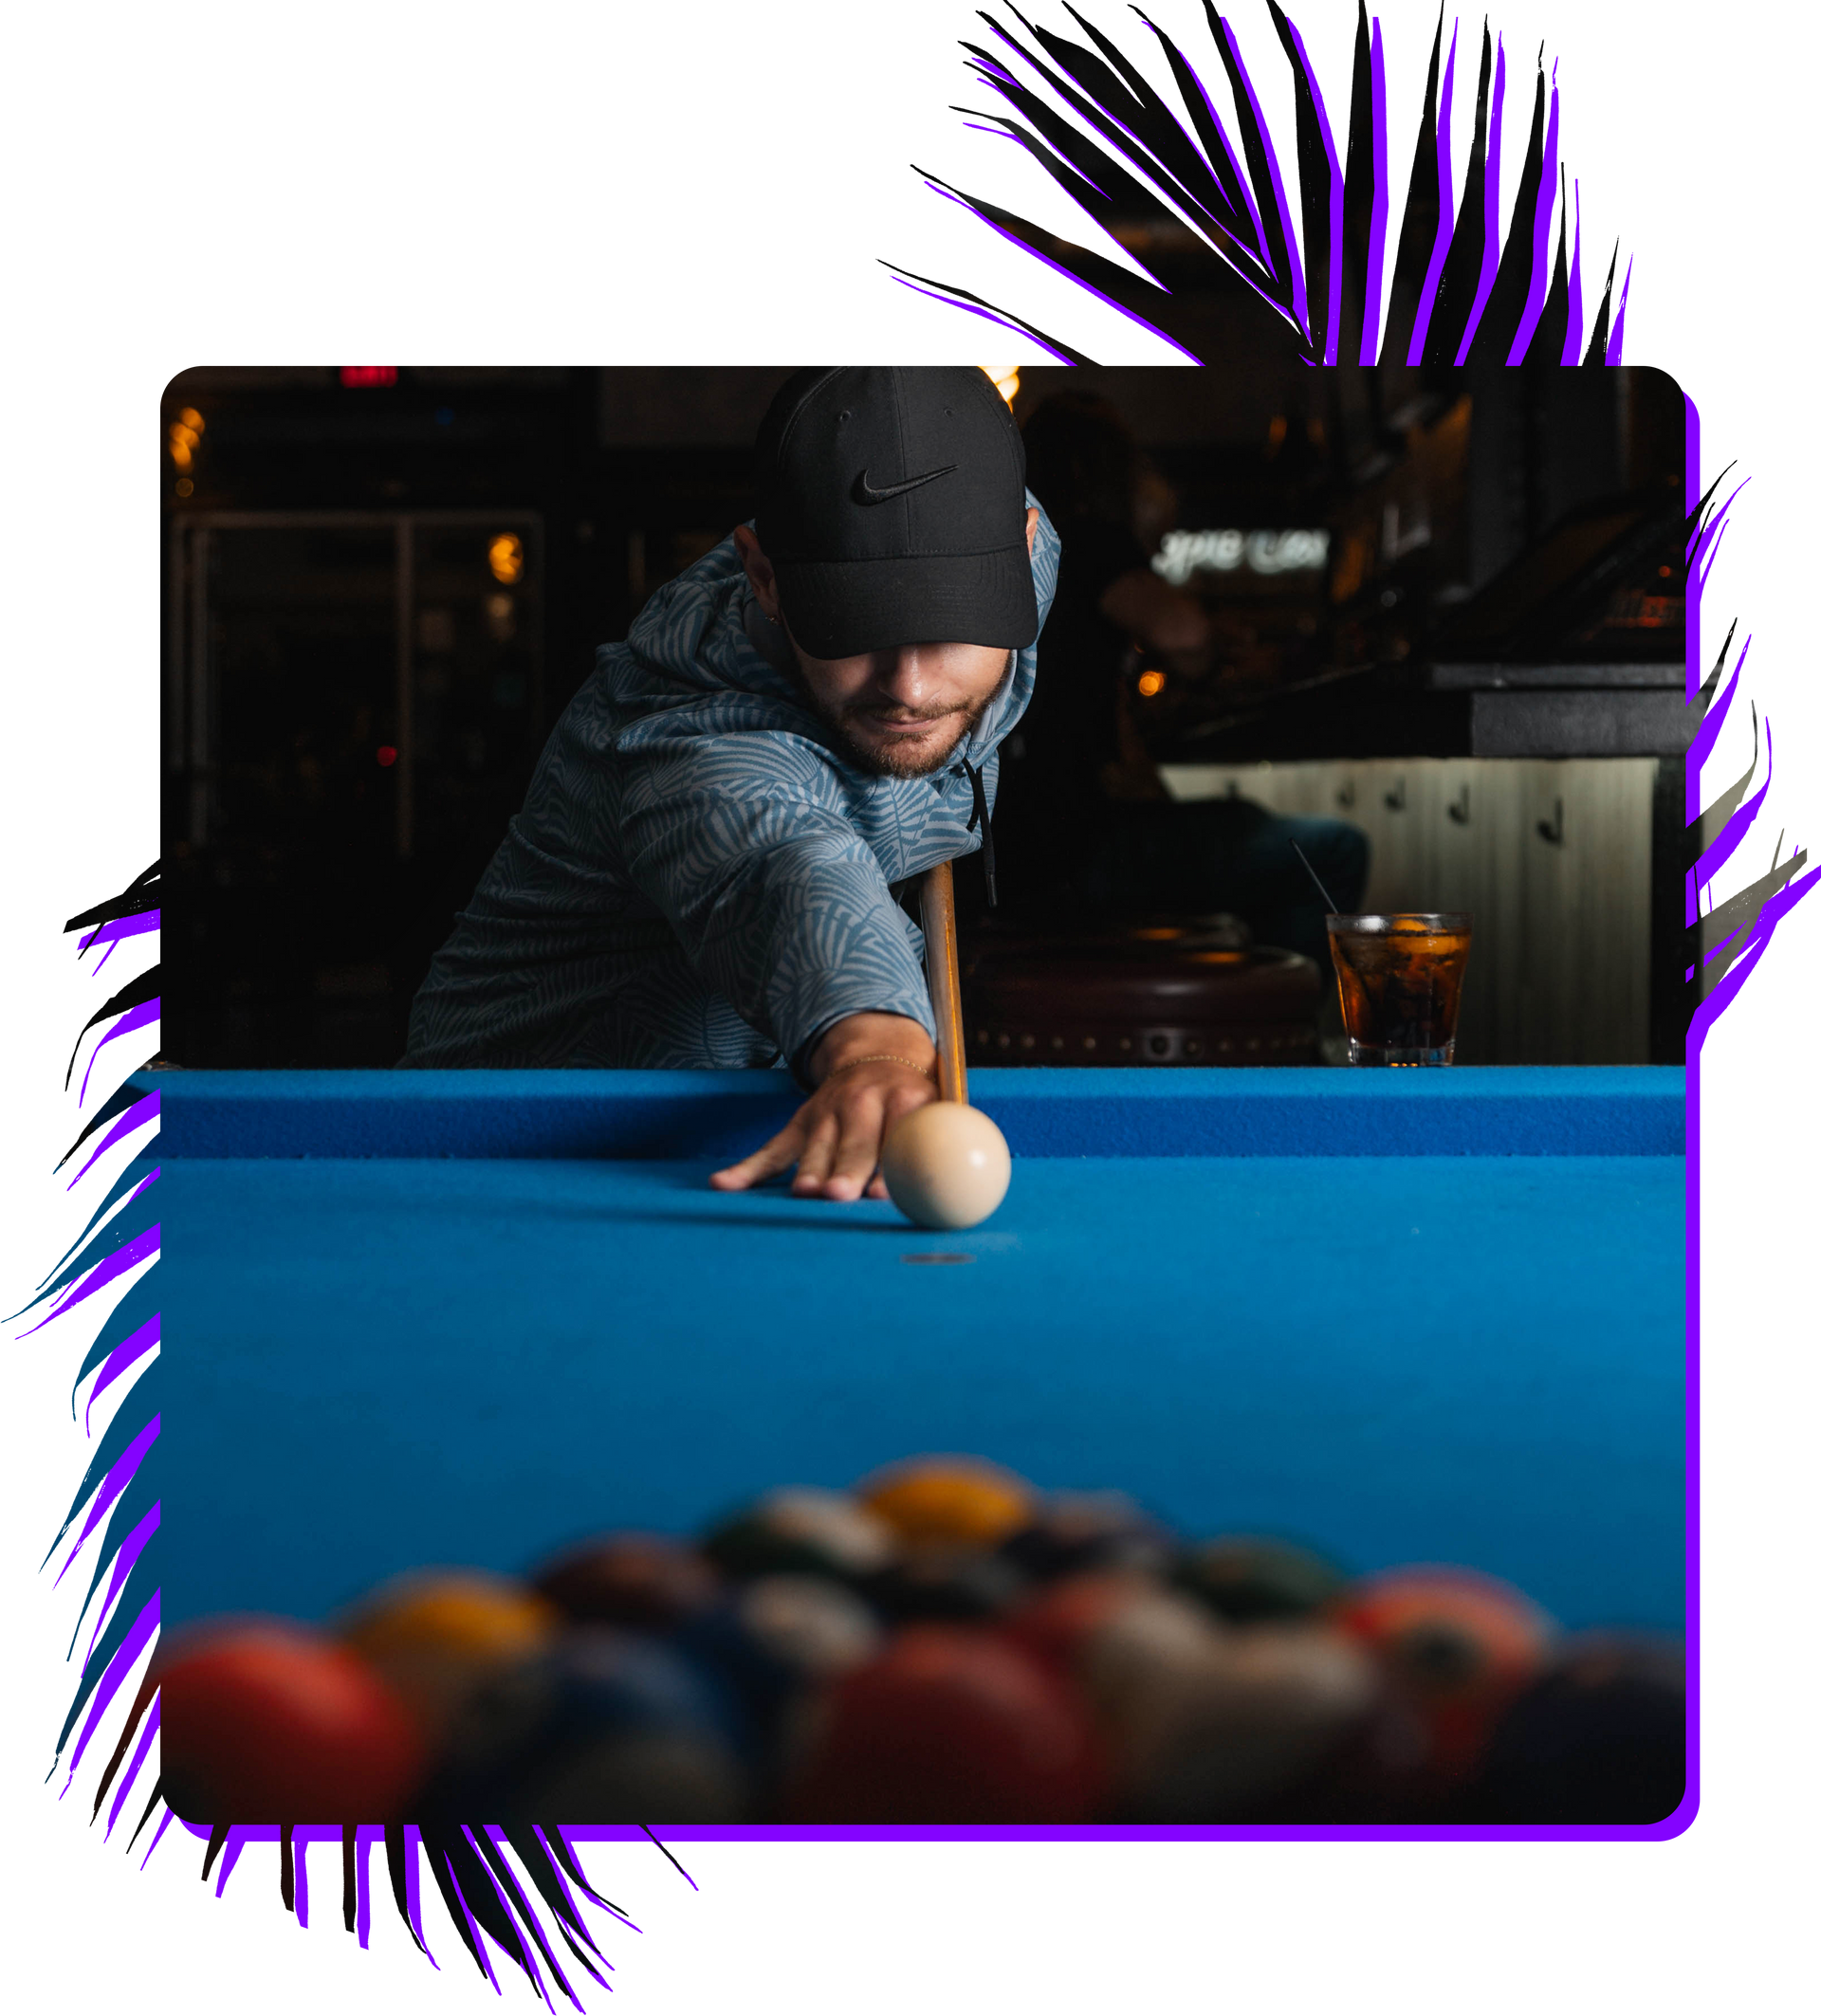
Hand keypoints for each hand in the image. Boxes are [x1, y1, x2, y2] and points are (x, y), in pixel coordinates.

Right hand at [709, 1015, 938, 1201]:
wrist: (876, 1049)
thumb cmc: (920, 1094)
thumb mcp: (944, 1099)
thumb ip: (958, 1135)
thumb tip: (983, 1187)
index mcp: (905, 1096)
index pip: (899, 1129)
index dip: (892, 1161)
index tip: (887, 1193)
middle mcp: (862, 1102)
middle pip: (853, 1142)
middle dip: (847, 1171)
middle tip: (841, 1197)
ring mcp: (826, 1112)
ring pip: (814, 1149)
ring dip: (807, 1173)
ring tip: (802, 1197)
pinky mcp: (799, 1124)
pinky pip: (771, 1149)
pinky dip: (747, 1169)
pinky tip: (724, 1186)